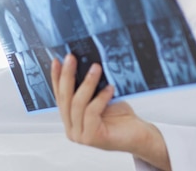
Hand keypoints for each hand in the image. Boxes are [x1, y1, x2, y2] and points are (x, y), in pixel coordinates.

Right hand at [51, 54, 171, 169]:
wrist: (138, 135)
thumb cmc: (121, 117)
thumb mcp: (101, 97)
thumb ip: (89, 89)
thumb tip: (84, 64)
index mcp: (71, 118)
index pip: (59, 96)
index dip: (57, 77)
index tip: (57, 61)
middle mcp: (72, 128)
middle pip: (64, 99)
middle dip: (67, 76)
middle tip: (71, 58)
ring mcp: (80, 135)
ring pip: (77, 104)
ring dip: (87, 83)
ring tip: (96, 68)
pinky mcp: (91, 138)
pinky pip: (91, 112)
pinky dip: (100, 98)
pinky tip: (109, 88)